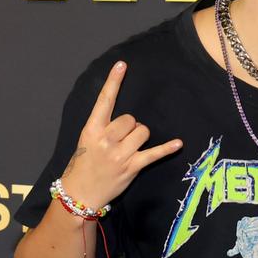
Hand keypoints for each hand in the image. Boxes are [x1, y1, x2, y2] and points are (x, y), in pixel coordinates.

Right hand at [62, 61, 181, 209]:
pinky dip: (166, 149)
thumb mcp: (86, 141)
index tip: (122, 65)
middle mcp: (106, 139)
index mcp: (92, 129)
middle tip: (121, 140)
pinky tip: (178, 144)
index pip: (104, 101)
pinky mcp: (132, 166)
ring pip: (142, 131)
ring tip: (129, 148)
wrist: (80, 193)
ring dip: (140, 137)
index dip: (114, 81)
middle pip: (130, 118)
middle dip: (130, 126)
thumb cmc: (83, 164)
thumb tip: (127, 120)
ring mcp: (119, 154)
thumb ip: (102, 127)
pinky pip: (153, 153)